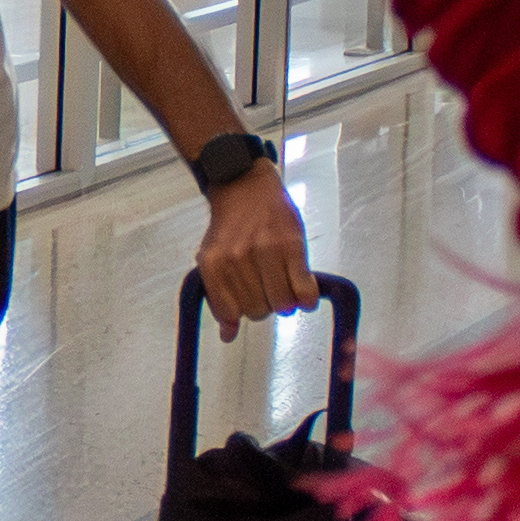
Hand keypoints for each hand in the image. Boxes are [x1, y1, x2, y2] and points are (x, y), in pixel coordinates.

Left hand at [195, 171, 312, 334]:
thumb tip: (228, 335)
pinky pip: (302, 289)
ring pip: (281, 304)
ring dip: (286, 302)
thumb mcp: (213, 258)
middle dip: (266, 306)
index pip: (231, 313)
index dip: (243, 312)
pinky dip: (307, 297)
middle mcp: (236, 260)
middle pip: (258, 311)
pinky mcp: (291, 246)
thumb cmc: (230, 225)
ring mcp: (264, 252)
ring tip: (285, 287)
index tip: (250, 302)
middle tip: (269, 288)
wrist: (244, 185)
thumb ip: (219, 296)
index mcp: (212, 265)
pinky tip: (305, 293)